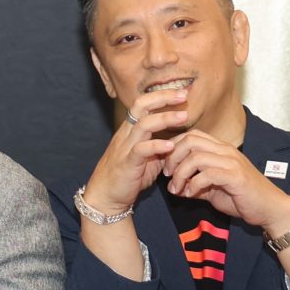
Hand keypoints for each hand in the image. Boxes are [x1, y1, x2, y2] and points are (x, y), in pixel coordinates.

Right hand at [78, 86, 193, 218]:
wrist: (106, 196)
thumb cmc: (129, 176)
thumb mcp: (148, 157)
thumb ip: (161, 146)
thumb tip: (180, 139)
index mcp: (131, 130)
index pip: (144, 104)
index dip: (162, 96)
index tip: (182, 93)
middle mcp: (126, 134)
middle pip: (141, 106)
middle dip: (163, 98)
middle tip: (183, 95)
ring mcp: (125, 148)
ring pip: (143, 125)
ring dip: (164, 118)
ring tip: (183, 117)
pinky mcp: (127, 163)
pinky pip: (140, 150)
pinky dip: (156, 146)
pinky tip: (170, 146)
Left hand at [162, 129, 289, 231]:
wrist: (271, 209)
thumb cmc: (243, 198)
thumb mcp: (212, 189)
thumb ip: (194, 184)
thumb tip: (174, 186)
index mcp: (221, 149)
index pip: (191, 135)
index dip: (173, 148)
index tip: (166, 167)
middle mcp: (226, 151)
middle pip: (190, 140)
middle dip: (172, 157)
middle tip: (167, 175)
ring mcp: (232, 162)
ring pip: (196, 157)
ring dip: (180, 173)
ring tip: (176, 188)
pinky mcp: (236, 176)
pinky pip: (207, 174)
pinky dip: (193, 184)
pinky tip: (190, 194)